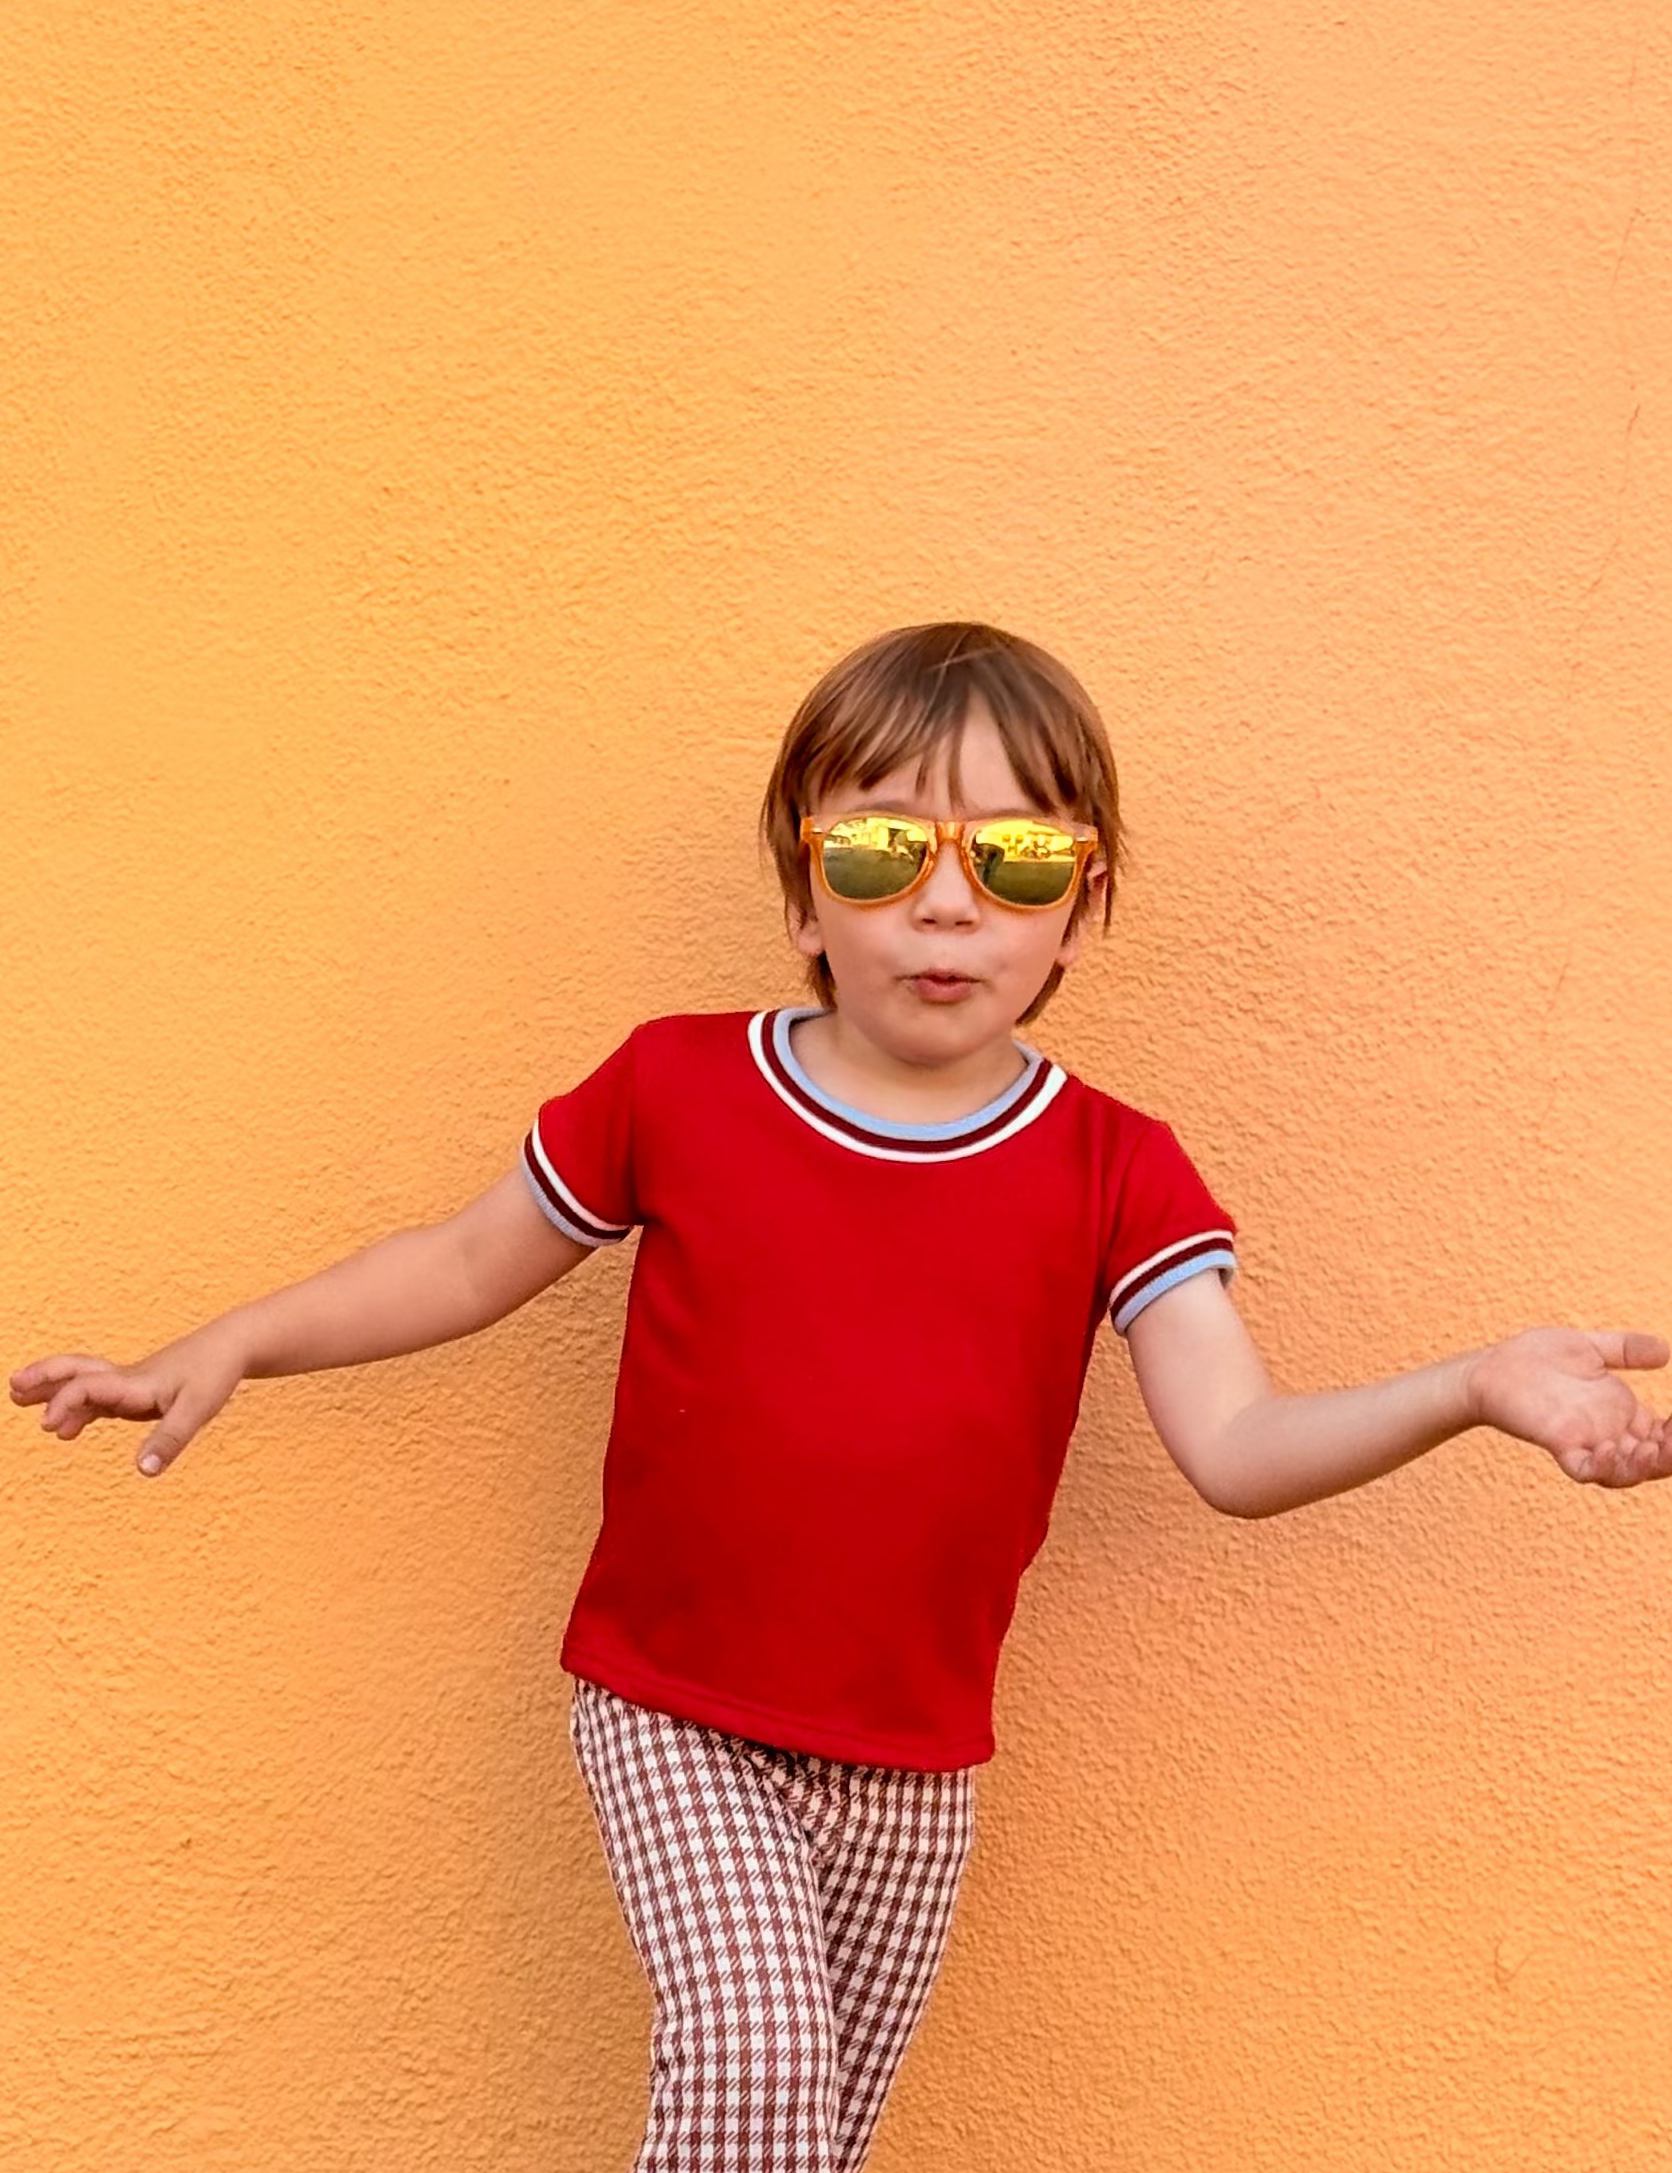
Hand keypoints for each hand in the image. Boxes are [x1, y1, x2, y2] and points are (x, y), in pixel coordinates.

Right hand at [10, 1324, 248, 1477]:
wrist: (231, 1346)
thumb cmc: (214, 1372)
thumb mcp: (198, 1409)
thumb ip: (170, 1440)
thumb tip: (144, 1471)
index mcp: (135, 1383)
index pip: (89, 1387)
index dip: (66, 1403)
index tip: (51, 1426)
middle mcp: (126, 1380)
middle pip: (76, 1373)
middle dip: (45, 1380)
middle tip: (14, 1388)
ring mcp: (130, 1384)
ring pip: (83, 1383)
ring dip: (52, 1389)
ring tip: (19, 1396)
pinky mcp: (138, 1390)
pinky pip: (100, 1397)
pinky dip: (79, 1408)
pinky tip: (68, 1428)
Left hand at [1462, 1327, 1671, 1487]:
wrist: (1492, 1367)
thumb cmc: (1537, 1358)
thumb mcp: (1589, 1347)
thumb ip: (1625, 1350)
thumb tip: (1666, 1350)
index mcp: (1621, 1413)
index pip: (1661, 1435)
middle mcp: (1607, 1433)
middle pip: (1649, 1460)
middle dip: (1669, 1456)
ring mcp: (1584, 1441)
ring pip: (1622, 1471)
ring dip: (1643, 1466)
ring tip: (1652, 1449)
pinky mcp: (1557, 1444)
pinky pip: (1583, 1468)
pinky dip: (1600, 1466)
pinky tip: (1609, 1449)